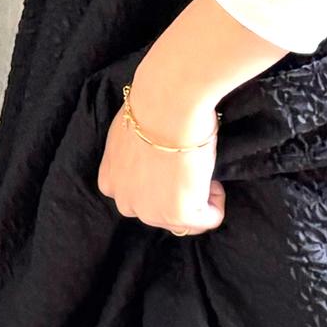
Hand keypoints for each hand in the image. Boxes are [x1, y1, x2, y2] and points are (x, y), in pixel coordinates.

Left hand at [98, 77, 225, 233]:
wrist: (167, 105)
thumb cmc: (152, 109)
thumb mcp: (129, 135)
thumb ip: (135, 156)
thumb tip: (154, 156)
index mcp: (110, 182)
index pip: (136, 196)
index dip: (160, 184)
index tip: (173, 164)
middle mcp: (125, 202)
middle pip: (158, 211)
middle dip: (178, 195)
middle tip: (190, 167)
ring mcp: (150, 212)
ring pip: (183, 221)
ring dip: (198, 198)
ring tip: (202, 171)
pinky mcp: (178, 214)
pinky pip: (208, 219)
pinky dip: (217, 202)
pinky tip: (213, 180)